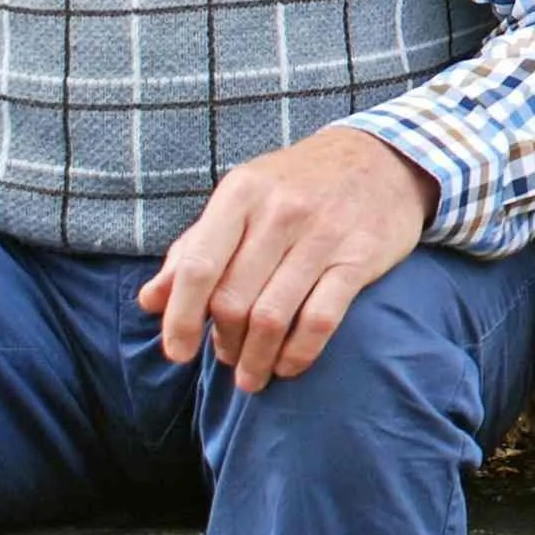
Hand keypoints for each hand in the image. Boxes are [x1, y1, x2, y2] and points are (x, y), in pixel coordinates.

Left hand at [137, 127, 437, 393]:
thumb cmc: (299, 185)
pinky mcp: (360, 257)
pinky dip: (298, 354)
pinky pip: (320, 320)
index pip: (197, 267)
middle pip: (234, 300)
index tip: (177, 354)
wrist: (384, 159)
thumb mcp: (243, 199)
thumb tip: (150, 301)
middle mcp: (280, 210)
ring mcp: (323, 234)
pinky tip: (289, 365)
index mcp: (242, 193)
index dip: (180, 319)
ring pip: (273, 317)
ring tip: (252, 374)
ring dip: (256, 359)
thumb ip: (194, 248)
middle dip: (224, 343)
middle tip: (227, 357)